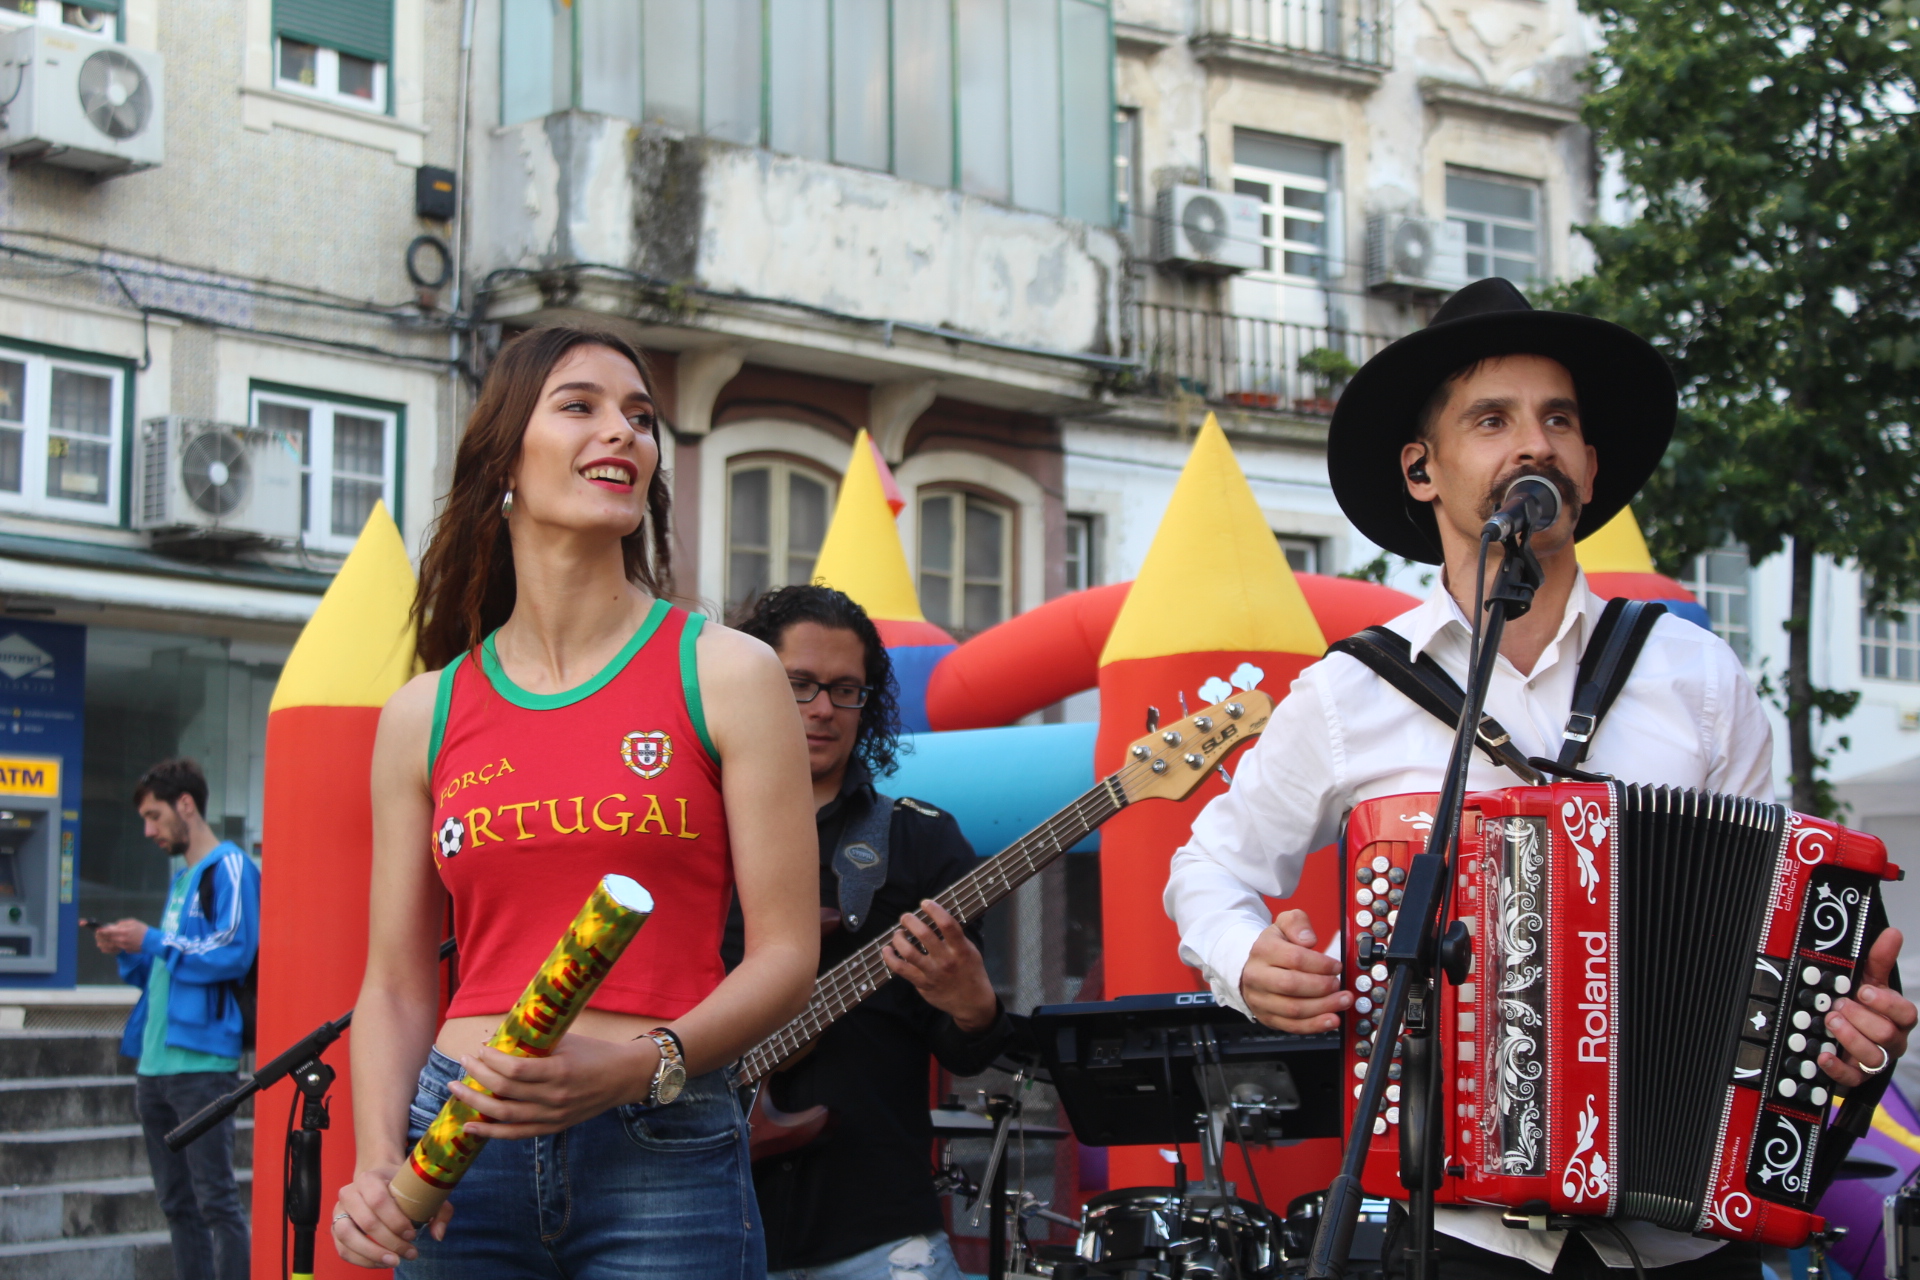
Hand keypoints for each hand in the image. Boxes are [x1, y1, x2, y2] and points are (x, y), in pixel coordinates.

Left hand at [94, 919, 148, 953]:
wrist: (150, 941)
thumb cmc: (142, 929)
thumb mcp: (133, 922)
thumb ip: (122, 923)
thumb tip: (114, 926)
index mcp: (123, 931)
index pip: (108, 931)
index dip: (102, 930)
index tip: (97, 929)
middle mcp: (120, 939)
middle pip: (107, 938)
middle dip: (101, 936)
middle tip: (96, 934)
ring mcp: (122, 946)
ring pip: (109, 945)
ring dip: (102, 943)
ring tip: (98, 941)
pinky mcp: (124, 950)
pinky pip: (113, 950)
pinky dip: (107, 948)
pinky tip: (104, 947)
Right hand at [332, 1163, 451, 1267]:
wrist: (379, 1179)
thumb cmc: (404, 1187)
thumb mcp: (424, 1189)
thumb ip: (439, 1210)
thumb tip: (438, 1235)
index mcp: (369, 1178)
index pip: (378, 1200)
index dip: (396, 1221)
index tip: (413, 1234)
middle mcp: (349, 1193)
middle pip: (366, 1222)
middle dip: (390, 1242)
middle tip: (410, 1252)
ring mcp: (339, 1211)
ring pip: (348, 1237)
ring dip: (372, 1254)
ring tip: (395, 1261)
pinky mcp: (335, 1228)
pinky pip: (343, 1249)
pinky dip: (362, 1260)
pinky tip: (382, 1262)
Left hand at [447, 1032, 655, 1139]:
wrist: (624, 1077)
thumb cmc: (594, 1052)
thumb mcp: (567, 1041)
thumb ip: (536, 1042)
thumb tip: (500, 1038)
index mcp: (560, 1071)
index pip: (515, 1070)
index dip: (491, 1061)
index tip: (479, 1049)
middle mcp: (555, 1097)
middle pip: (505, 1091)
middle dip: (478, 1076)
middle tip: (463, 1062)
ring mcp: (554, 1116)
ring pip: (505, 1115)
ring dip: (476, 1103)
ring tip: (456, 1089)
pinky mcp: (553, 1127)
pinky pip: (517, 1134)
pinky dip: (491, 1132)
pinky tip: (470, 1125)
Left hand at [882, 899, 999, 1032]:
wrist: (972, 1003)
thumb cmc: (972, 973)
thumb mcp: (971, 952)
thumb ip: (956, 938)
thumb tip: (938, 918)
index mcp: (961, 949)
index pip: (947, 924)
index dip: (934, 910)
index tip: (925, 903)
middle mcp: (946, 960)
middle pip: (924, 934)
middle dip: (910, 921)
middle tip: (905, 917)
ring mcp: (932, 973)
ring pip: (909, 951)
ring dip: (899, 938)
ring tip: (898, 933)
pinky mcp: (921, 983)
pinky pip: (901, 969)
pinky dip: (890, 958)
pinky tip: (887, 950)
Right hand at [1239, 910, 1348, 1033]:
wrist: (1250, 967)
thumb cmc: (1273, 947)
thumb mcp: (1283, 924)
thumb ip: (1297, 923)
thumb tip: (1308, 939)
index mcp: (1263, 950)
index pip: (1294, 958)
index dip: (1320, 964)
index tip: (1336, 966)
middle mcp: (1257, 976)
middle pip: (1292, 985)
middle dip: (1322, 987)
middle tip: (1339, 984)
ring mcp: (1261, 999)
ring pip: (1293, 1009)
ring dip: (1323, 1007)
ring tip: (1343, 1001)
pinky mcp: (1267, 1017)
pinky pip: (1292, 1026)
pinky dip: (1314, 1025)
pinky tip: (1331, 1020)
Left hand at [1822, 927, 1915, 1088]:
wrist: (1847, 1036)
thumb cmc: (1864, 1007)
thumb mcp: (1871, 981)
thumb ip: (1880, 959)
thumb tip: (1893, 933)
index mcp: (1897, 1018)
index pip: (1906, 1013)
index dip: (1886, 1003)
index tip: (1864, 990)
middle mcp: (1891, 1041)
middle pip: (1886, 1034)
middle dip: (1860, 1018)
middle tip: (1838, 1005)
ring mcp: (1875, 1060)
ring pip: (1872, 1056)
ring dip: (1849, 1037)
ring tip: (1831, 1021)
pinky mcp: (1857, 1076)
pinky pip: (1851, 1078)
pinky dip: (1837, 1066)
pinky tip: (1823, 1054)